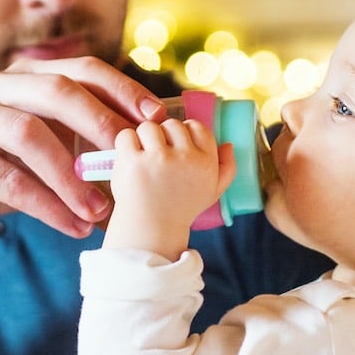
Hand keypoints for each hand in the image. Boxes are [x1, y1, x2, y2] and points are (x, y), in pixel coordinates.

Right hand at [0, 57, 165, 243]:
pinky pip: (10, 181)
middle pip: (54, 91)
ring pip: (29, 135)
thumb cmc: (6, 175)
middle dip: (100, 122)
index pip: (79, 69)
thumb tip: (150, 137)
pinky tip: (75, 227)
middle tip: (130, 157)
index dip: (121, 89)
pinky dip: (49, 207)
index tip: (156, 117)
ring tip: (101, 211)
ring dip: (72, 177)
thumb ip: (84, 133)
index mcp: (20, 76)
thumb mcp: (49, 147)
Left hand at [103, 119, 235, 258]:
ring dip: (143, 139)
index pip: (197, 127)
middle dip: (162, 137)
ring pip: (149, 127)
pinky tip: (130, 160)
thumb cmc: (180, 209)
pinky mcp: (134, 162)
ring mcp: (159, 159)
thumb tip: (228, 145)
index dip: (184, 132)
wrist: (151, 231)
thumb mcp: (212, 193)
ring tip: (143, 159)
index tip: (175, 147)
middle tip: (157, 157)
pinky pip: (127, 135)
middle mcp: (185, 158)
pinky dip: (125, 144)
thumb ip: (226, 169)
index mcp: (205, 163)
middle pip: (171, 124)